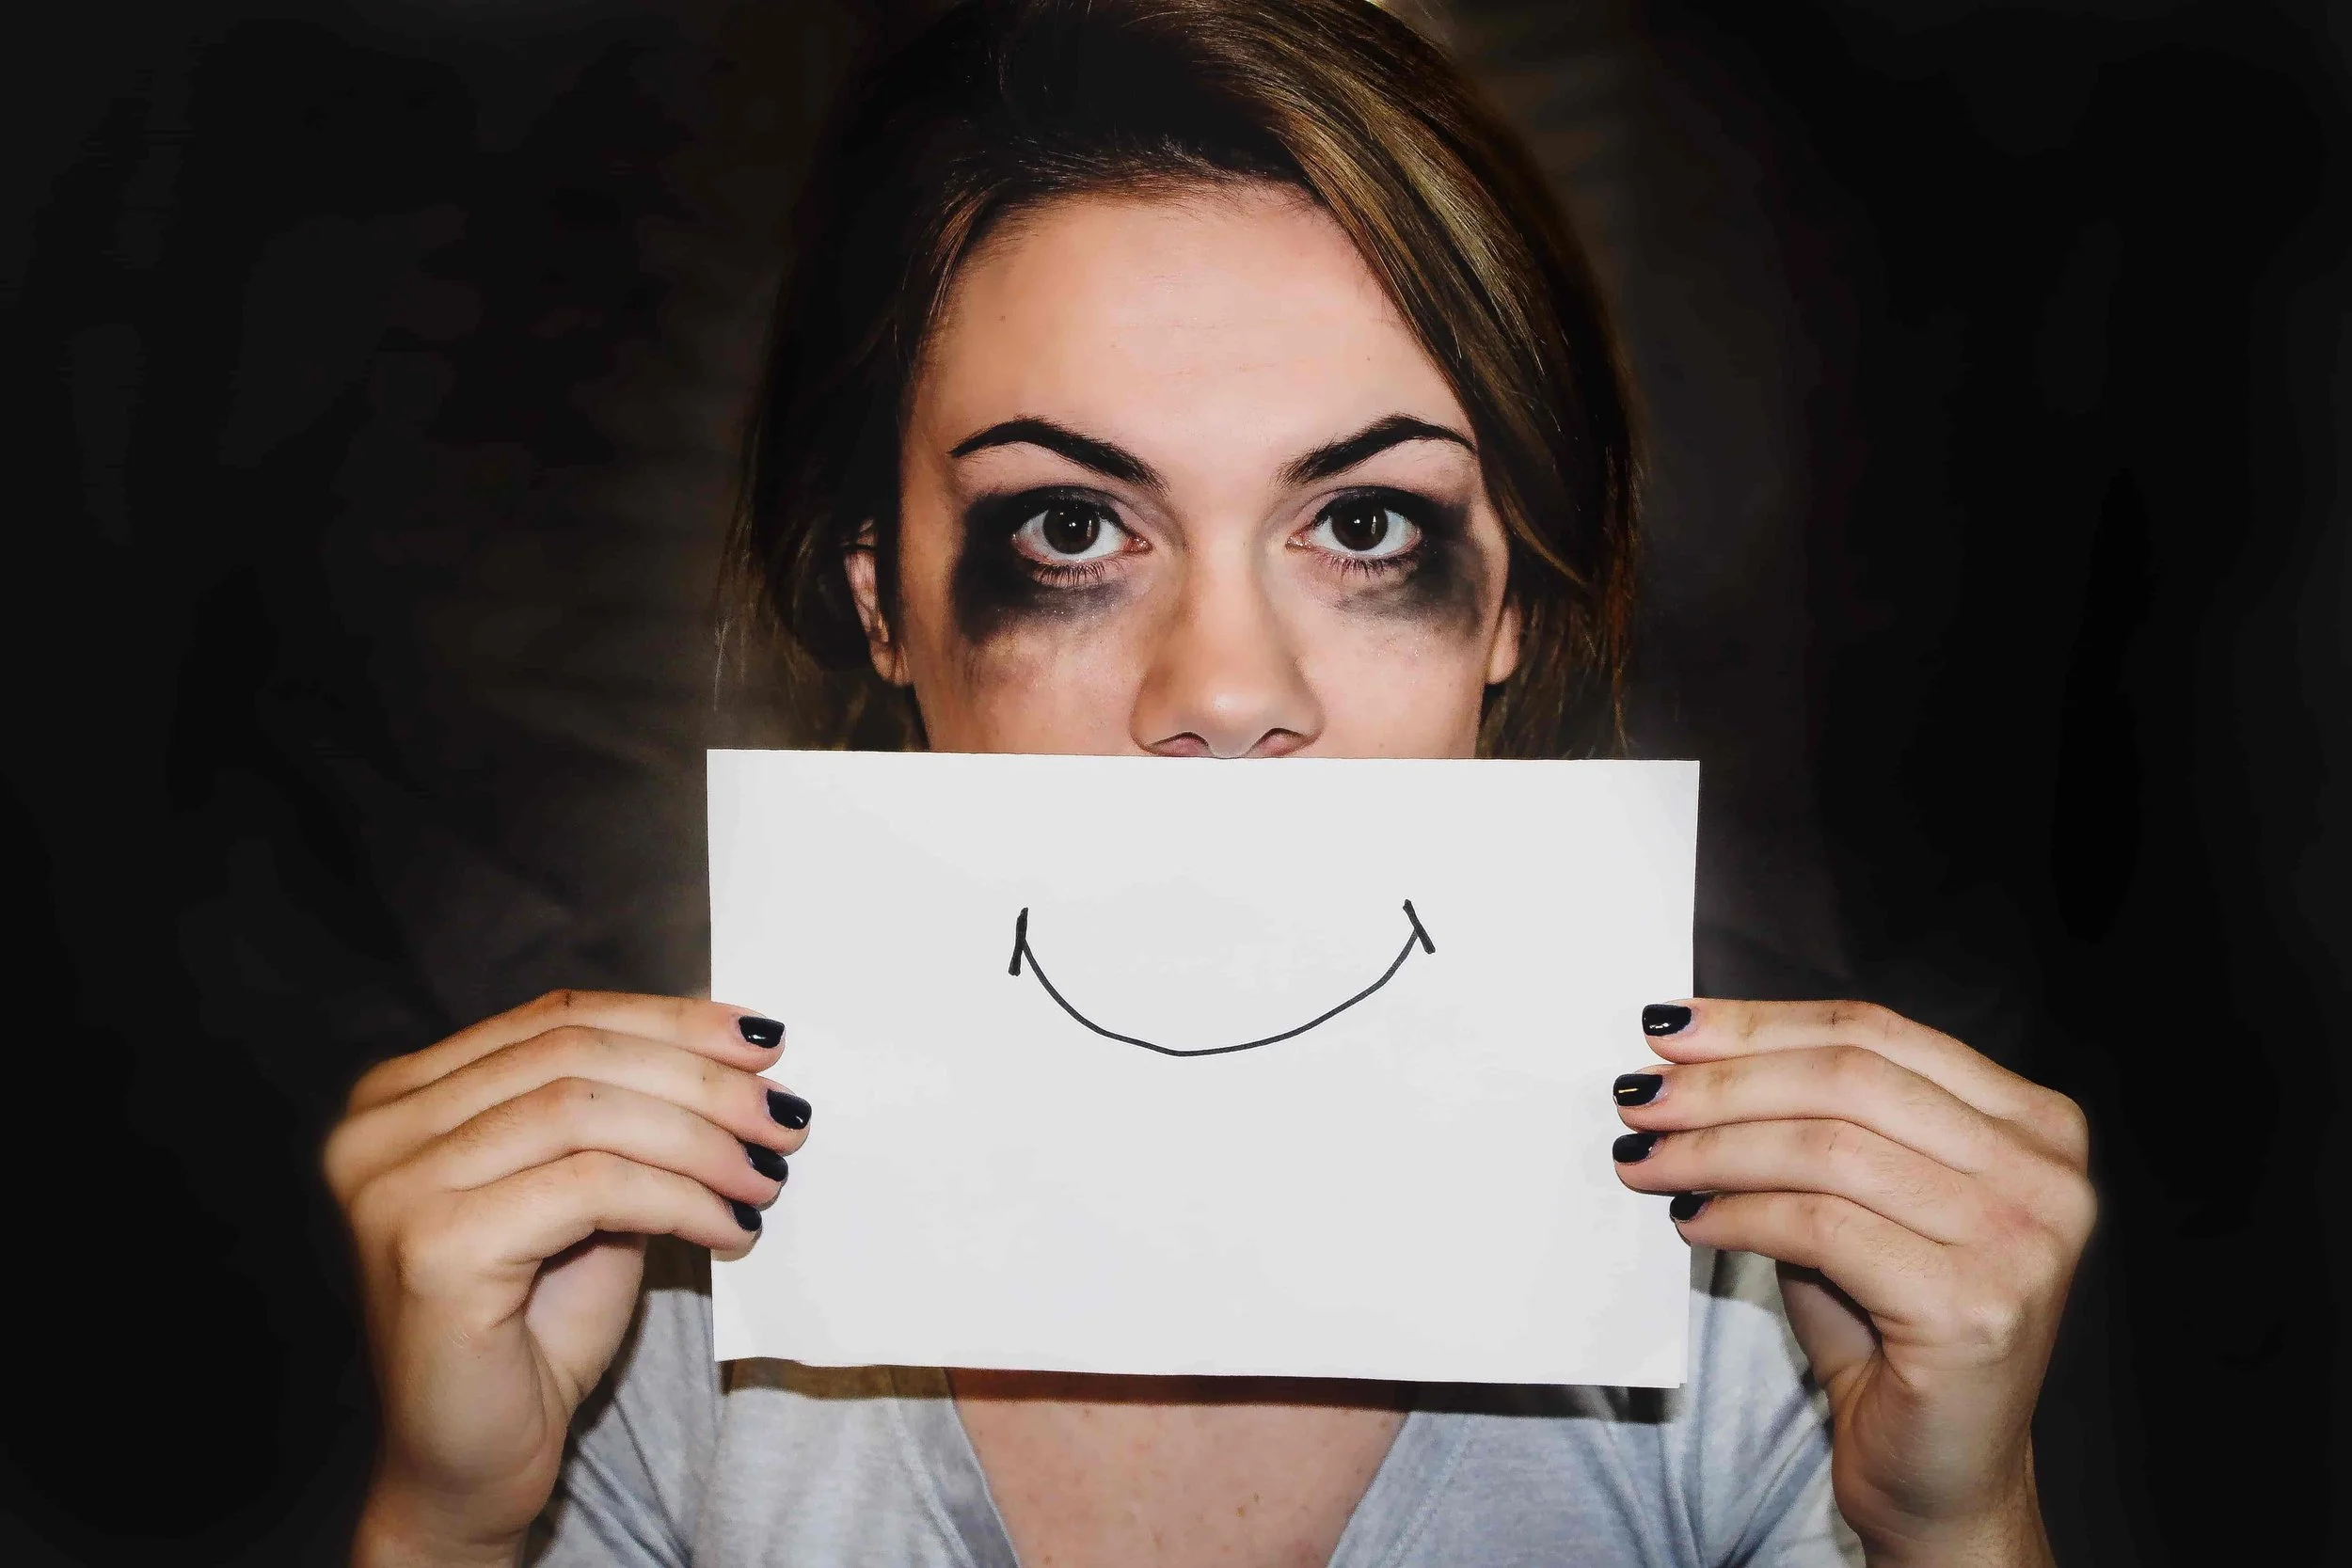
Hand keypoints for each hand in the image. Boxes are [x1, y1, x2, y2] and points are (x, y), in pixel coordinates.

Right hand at [322, 991, 809, 1565]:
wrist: (470, 1465)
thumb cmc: (530, 1332)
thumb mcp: (585, 1195)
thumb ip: (625, 1117)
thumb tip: (735, 1053)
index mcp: (403, 1096)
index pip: (556, 1019)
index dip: (670, 1020)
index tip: (764, 1041)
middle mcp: (377, 1128)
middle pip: (573, 1055)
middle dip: (700, 1078)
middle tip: (784, 1117)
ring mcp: (394, 1185)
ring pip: (588, 1113)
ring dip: (702, 1140)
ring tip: (767, 1176)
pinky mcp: (432, 1246)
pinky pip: (593, 1187)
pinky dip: (682, 1199)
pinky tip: (730, 1228)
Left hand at [1610, 1000, 2092, 1566]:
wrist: (1940, 1475)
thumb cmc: (1890, 1331)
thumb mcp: (1859, 1200)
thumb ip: (1809, 1121)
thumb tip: (1686, 1058)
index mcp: (2034, 1125)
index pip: (1877, 1034)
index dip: (1760, 1024)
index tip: (1669, 1028)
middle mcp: (2046, 1175)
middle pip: (1849, 1080)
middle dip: (1725, 1082)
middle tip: (1640, 1096)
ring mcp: (2020, 1242)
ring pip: (1827, 1150)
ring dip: (1713, 1148)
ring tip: (1644, 1158)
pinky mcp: (1972, 1308)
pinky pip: (1821, 1227)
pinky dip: (1739, 1216)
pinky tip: (1690, 1221)